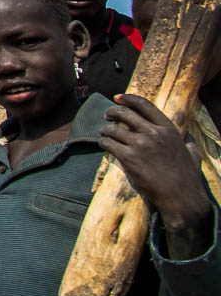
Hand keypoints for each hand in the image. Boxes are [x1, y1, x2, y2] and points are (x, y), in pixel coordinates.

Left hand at [100, 94, 212, 231]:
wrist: (181, 197)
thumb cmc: (187, 177)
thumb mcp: (191, 153)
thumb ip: (186, 142)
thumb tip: (186, 138)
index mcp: (168, 129)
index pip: (145, 105)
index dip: (128, 99)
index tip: (118, 97)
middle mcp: (153, 133)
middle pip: (124, 113)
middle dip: (112, 111)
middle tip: (107, 115)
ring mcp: (140, 145)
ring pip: (113, 129)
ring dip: (105, 129)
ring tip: (104, 133)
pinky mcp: (129, 158)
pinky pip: (108, 143)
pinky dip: (103, 142)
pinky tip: (104, 144)